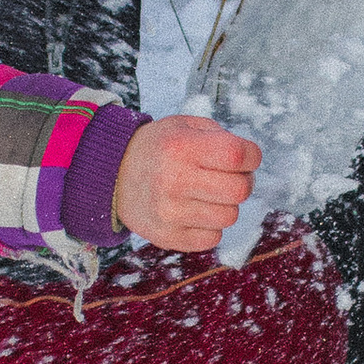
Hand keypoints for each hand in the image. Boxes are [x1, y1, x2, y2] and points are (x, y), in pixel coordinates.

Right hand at [112, 114, 262, 251]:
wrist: (112, 174)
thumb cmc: (158, 148)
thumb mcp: (183, 126)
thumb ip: (219, 136)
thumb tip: (249, 162)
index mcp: (181, 147)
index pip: (239, 155)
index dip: (252, 156)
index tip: (244, 157)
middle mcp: (174, 180)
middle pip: (240, 190)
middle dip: (243, 181)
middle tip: (229, 177)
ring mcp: (169, 212)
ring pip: (229, 217)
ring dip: (225, 205)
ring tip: (206, 194)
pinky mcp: (167, 236)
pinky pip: (212, 238)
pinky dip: (209, 226)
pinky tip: (194, 212)